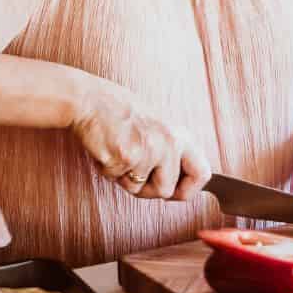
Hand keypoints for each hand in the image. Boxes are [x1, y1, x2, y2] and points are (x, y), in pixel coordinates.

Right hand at [69, 85, 210, 200]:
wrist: (90, 100)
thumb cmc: (120, 111)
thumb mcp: (157, 126)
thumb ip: (170, 150)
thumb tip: (179, 184)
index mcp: (179, 134)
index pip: (202, 174)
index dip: (188, 190)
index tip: (174, 192)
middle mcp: (168, 142)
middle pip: (166, 191)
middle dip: (147, 190)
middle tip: (134, 172)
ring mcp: (148, 150)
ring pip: (138, 189)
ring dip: (125, 178)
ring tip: (118, 151)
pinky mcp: (125, 157)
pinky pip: (117, 180)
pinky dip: (109, 171)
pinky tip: (106, 149)